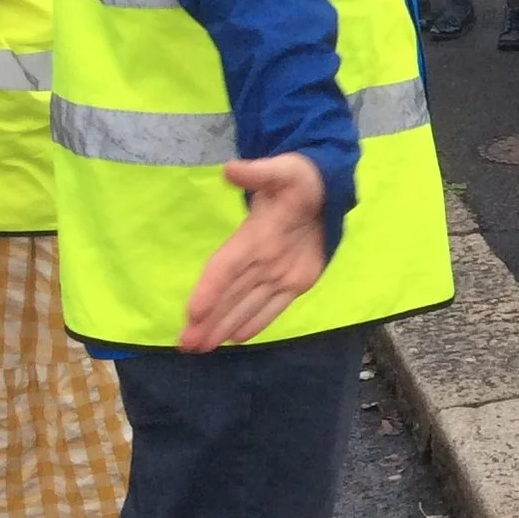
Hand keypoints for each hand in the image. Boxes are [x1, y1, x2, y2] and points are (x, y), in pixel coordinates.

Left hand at [178, 153, 327, 351]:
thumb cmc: (297, 179)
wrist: (333, 191)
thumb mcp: (280, 168)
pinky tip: (235, 338)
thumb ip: (256, 172)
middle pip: (235, 295)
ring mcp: (289, 275)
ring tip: (201, 348)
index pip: (229, 267)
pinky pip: (274, 309)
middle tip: (185, 345)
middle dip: (210, 322)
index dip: (210, 291)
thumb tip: (230, 169)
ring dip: (225, 329)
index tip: (191, 314)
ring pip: (251, 307)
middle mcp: (274, 261)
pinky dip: (255, 324)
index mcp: (262, 235)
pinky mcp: (301, 283)